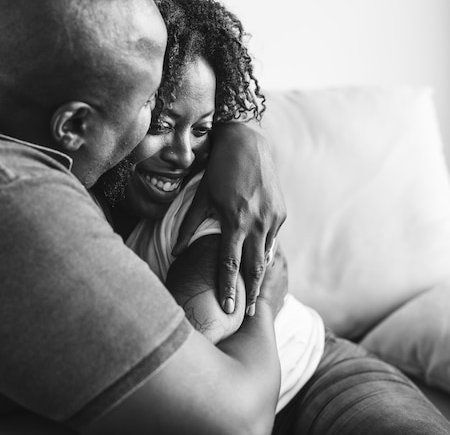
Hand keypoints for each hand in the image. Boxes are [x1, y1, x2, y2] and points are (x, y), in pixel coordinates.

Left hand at [173, 121, 285, 315]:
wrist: (248, 142)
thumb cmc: (219, 168)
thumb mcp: (201, 196)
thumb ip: (190, 225)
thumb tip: (176, 252)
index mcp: (235, 221)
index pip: (229, 263)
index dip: (228, 288)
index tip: (228, 309)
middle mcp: (257, 222)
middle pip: (254, 268)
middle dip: (250, 293)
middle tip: (247, 315)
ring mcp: (273, 218)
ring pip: (266, 255)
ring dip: (259, 277)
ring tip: (254, 297)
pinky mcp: (281, 212)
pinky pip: (272, 239)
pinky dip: (264, 253)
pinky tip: (259, 264)